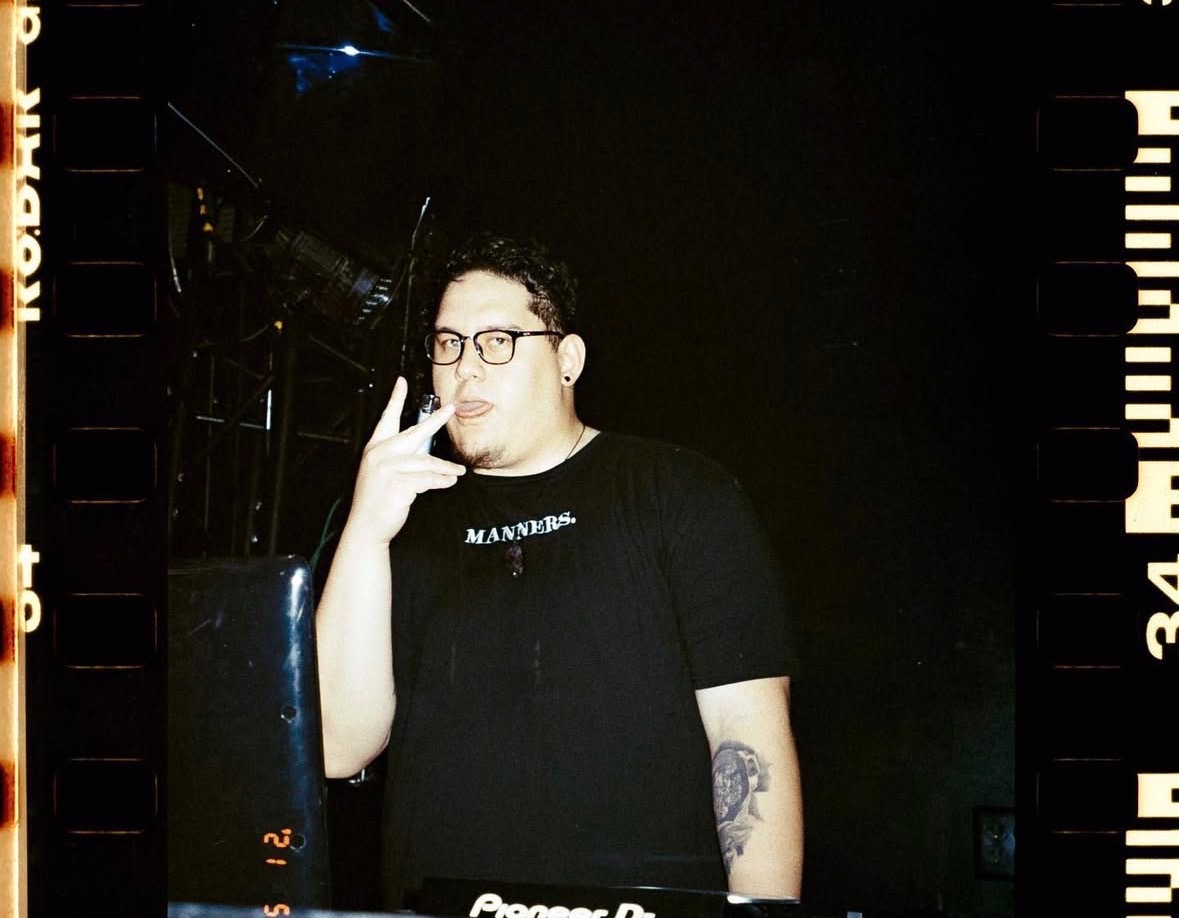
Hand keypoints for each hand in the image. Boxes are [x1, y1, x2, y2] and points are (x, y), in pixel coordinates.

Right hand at [343, 377, 464, 545]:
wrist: (366, 526)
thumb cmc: (377, 500)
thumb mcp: (382, 473)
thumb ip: (400, 458)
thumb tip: (427, 450)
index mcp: (375, 448)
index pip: (387, 418)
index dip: (395, 399)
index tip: (401, 382)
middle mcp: (380, 454)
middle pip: (415, 432)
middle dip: (436, 419)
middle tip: (451, 409)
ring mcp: (388, 468)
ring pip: (427, 462)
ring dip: (446, 468)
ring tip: (457, 472)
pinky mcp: (398, 484)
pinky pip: (428, 479)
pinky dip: (441, 481)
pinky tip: (448, 482)